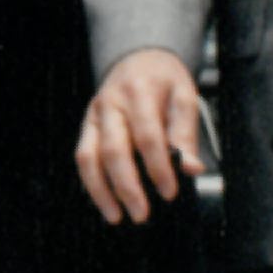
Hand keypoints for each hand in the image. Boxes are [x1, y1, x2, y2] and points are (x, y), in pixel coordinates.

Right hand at [76, 49, 212, 224]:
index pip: (147, 135)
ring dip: (101, 191)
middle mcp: (111, 103)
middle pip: (114, 149)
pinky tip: (105, 203)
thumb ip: (186, 132)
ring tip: (117, 216)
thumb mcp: (184, 96)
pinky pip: (82, 157)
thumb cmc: (164, 80)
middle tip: (142, 214)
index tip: (169, 192)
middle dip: (127, 186)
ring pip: (89, 156)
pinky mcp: (86, 125)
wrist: (137, 56)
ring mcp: (94, 115)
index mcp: (139, 92)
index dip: (158, 167)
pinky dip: (91, 183)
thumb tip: (190, 168)